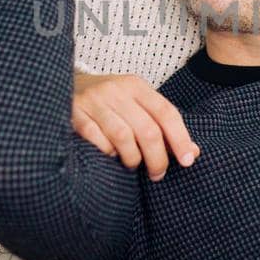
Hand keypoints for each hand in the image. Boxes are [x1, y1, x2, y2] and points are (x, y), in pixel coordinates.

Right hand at [73, 71, 199, 180]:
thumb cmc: (109, 102)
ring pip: (123, 137)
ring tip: (132, 165)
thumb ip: (163, 126)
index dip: (180, 139)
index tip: (187, 161)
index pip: (166, 113)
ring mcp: (94, 101)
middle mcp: (116, 90)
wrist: (67, 86)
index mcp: (136, 86)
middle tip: (157, 174)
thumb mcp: (137, 105)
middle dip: (157, 158)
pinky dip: (107, 153)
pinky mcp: (75, 113)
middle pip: (147, 129)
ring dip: (132, 158)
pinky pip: (97, 140)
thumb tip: (192, 153)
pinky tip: (110, 156)